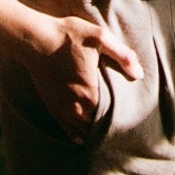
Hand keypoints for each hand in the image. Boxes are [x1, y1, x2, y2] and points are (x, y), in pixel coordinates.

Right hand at [25, 13, 142, 143]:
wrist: (35, 40)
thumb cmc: (69, 37)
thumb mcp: (100, 38)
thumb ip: (123, 56)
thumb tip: (139, 74)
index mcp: (91, 93)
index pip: (112, 116)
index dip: (122, 116)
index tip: (130, 117)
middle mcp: (76, 107)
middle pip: (97, 125)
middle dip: (108, 125)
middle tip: (120, 126)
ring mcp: (63, 109)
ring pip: (82, 129)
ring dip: (92, 130)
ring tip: (103, 130)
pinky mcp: (52, 107)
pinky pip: (66, 128)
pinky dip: (75, 134)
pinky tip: (81, 138)